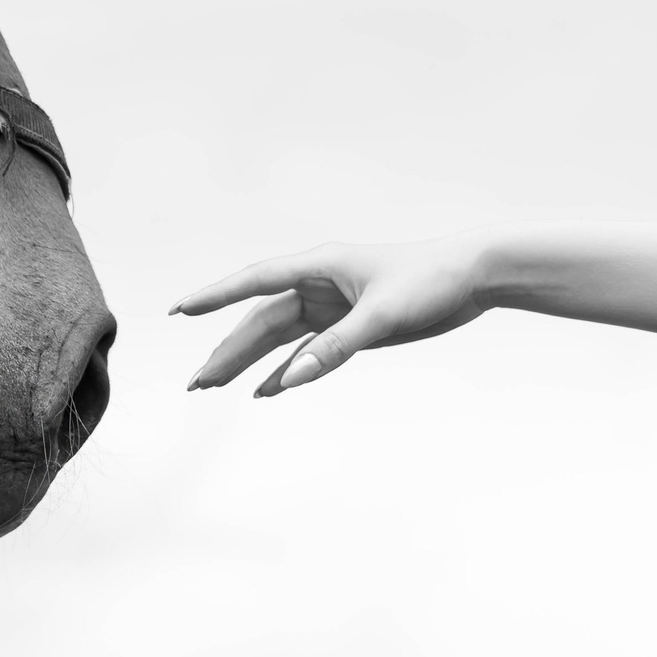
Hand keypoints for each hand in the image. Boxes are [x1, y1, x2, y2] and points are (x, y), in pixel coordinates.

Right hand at [172, 233, 494, 394]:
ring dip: (248, 362)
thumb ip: (337, 346)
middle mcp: (318, 285)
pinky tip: (265, 391)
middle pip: (260, 321)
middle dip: (227, 350)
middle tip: (197, 383)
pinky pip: (306, 352)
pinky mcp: (350, 327)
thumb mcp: (384, 314)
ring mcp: (332, 307)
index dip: (215, 296)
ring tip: (214, 387)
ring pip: (278, 338)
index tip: (180, 310)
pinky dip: (285, 371)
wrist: (475, 276)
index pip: (255, 282)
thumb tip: (292, 378)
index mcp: (319, 266)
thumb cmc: (431, 278)